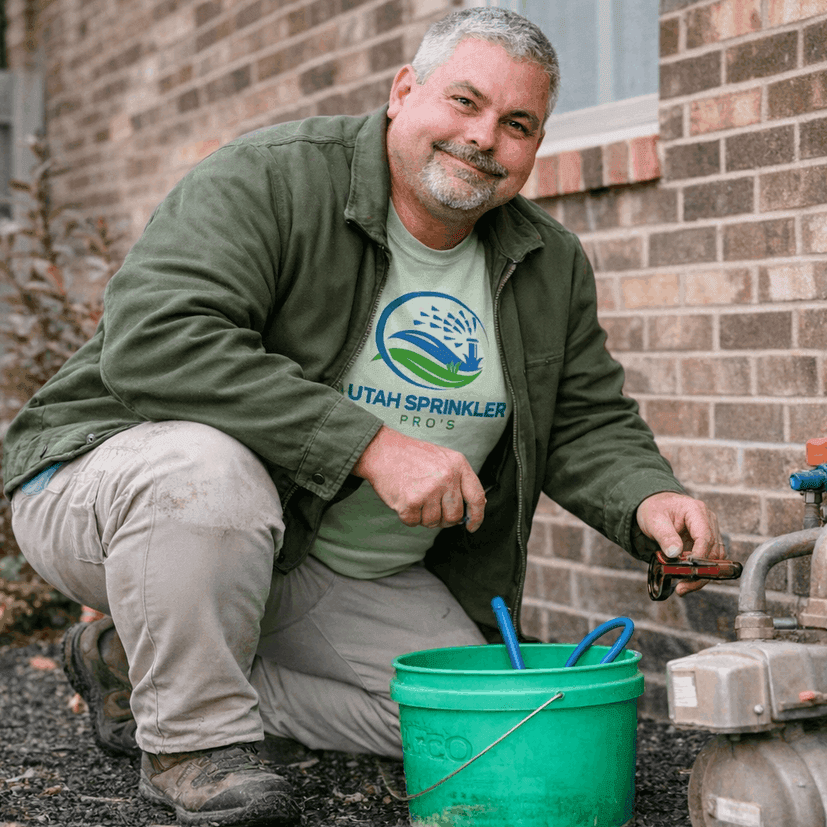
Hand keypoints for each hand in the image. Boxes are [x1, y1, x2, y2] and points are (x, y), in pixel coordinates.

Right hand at [353, 425, 485, 530]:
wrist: (383, 450)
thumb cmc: (413, 456)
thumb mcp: (444, 459)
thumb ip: (461, 480)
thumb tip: (480, 504)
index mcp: (458, 465)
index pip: (476, 497)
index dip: (477, 516)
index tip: (472, 526)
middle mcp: (447, 477)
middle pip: (455, 516)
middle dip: (444, 518)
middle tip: (432, 508)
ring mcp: (429, 490)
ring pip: (434, 522)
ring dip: (424, 517)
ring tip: (416, 497)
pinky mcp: (411, 502)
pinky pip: (414, 523)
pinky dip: (409, 516)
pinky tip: (405, 499)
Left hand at [635, 492, 723, 596]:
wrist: (654, 504)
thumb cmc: (654, 508)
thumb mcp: (654, 520)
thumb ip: (665, 536)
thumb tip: (675, 554)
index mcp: (696, 511)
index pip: (705, 536)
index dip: (699, 556)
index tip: (689, 571)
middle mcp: (707, 520)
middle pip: (713, 550)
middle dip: (700, 571)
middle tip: (683, 587)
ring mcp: (709, 531)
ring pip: (714, 558)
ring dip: (701, 575)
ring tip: (683, 587)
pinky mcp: (705, 542)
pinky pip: (708, 559)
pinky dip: (699, 571)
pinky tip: (686, 579)